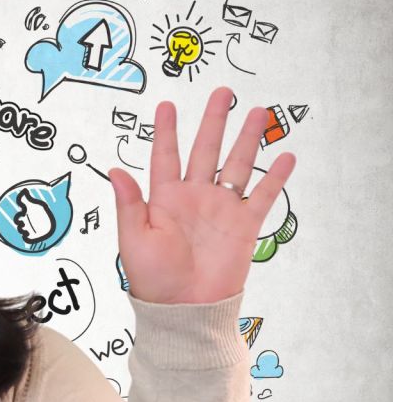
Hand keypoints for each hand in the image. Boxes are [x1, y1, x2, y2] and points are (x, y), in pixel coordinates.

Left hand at [108, 88, 295, 303]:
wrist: (184, 309)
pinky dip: (275, 177)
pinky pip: (262, 195)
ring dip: (247, 138)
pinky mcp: (243, 225)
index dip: (166, 130)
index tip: (166, 105)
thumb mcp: (134, 239)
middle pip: (205, 149)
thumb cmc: (153, 278)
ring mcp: (220, 209)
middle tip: (223, 92)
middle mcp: (194, 197)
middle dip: (214, 120)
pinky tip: (285, 156)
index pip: (165, 155)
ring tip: (257, 111)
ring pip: (236, 164)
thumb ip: (129, 203)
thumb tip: (115, 170)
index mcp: (163, 198)